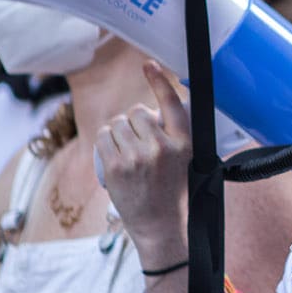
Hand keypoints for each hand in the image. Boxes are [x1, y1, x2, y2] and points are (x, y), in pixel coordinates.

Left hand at [95, 62, 190, 255]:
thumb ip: (174, 136)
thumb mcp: (188, 161)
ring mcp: (138, 157)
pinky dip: (105, 142)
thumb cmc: (173, 193)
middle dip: (133, 122)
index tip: (148, 66)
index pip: (172, 104)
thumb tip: (150, 113)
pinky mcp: (117, 167)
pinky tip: (113, 156)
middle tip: (138, 144)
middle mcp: (163, 147)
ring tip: (127, 154)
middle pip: (137, 112)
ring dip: (118, 133)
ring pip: (117, 124)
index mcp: (185, 143)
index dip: (159, 81)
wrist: (160, 226)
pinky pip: (103, 138)